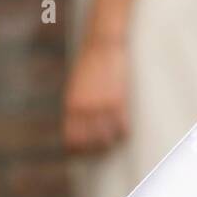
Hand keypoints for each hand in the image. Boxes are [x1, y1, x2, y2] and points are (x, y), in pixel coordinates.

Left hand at [62, 37, 129, 153]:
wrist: (101, 44)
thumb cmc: (88, 62)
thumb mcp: (75, 86)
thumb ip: (76, 104)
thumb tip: (78, 120)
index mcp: (71, 106)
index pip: (72, 139)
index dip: (78, 149)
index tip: (84, 152)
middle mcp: (84, 109)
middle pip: (89, 143)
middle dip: (96, 149)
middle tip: (102, 148)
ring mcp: (101, 106)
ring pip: (106, 138)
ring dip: (111, 141)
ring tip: (114, 139)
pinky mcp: (117, 101)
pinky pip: (121, 126)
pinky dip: (123, 131)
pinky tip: (125, 129)